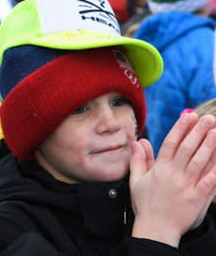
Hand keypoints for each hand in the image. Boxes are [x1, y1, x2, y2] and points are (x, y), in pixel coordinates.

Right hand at [129, 113, 215, 246]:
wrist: (156, 229)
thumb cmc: (145, 205)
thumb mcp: (136, 181)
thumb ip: (138, 160)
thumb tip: (139, 142)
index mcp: (159, 170)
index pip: (170, 143)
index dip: (180, 128)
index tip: (189, 116)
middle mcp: (174, 175)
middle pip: (187, 149)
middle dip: (198, 132)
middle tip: (208, 118)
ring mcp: (187, 186)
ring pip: (200, 161)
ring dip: (209, 145)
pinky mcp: (198, 198)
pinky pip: (211, 180)